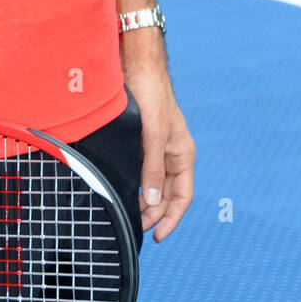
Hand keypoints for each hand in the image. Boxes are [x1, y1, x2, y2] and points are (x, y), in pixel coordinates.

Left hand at [122, 43, 194, 241]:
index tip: (157, 236)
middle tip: (132, 225)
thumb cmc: (151, 95)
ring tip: (123, 211)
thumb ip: (153, 167)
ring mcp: (154, 147)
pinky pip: (138, 169)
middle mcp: (170, 154)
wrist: (136, 65)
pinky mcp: (139, 141)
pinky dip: (131, 182)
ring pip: (150, 183)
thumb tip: (151, 200)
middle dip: (152, 212)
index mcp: (182, 154)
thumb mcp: (154, 133)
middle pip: (164, 194)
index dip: (172, 218)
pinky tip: (118, 188)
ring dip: (140, 198)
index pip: (182, 196)